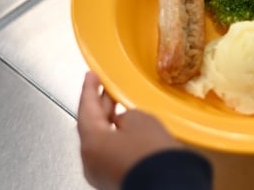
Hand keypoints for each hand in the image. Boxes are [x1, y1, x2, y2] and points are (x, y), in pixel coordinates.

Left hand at [76, 71, 181, 189]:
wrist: (167, 184)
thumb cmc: (151, 152)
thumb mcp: (140, 120)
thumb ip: (126, 115)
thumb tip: (122, 121)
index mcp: (91, 142)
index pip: (86, 108)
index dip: (89, 89)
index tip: (91, 75)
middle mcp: (90, 161)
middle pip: (92, 127)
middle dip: (101, 107)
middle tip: (108, 89)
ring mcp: (101, 175)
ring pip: (102, 143)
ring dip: (109, 124)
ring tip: (120, 109)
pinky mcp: (115, 181)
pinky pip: (111, 155)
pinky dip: (117, 140)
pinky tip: (129, 133)